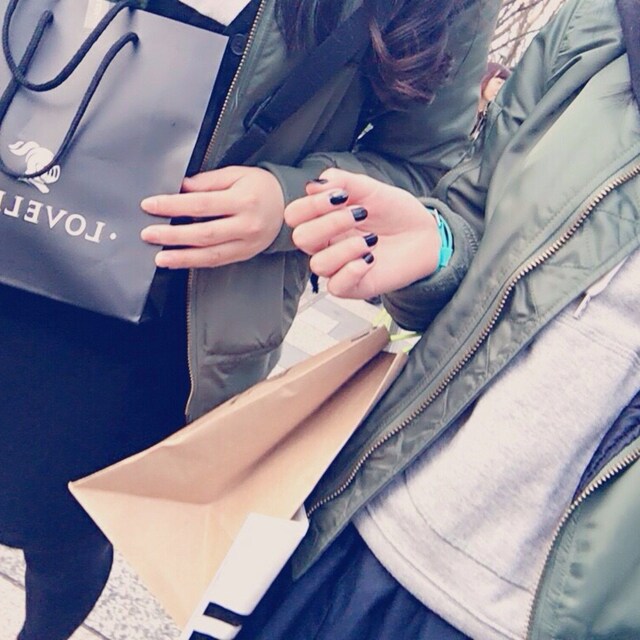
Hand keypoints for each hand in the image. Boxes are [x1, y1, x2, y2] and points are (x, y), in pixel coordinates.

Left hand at [140, 166, 284, 267]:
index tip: (150, 205)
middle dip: (172, 235)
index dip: (173, 206)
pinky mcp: (244, 255)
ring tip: (159, 257)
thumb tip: (181, 188)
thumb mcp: (237, 174)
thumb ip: (209, 182)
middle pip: (203, 233)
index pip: (201, 204)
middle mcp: (245, 225)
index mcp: (243, 201)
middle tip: (148, 234)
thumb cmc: (261, 187)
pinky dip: (195, 262)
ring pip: (210, 254)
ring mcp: (246, 244)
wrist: (289, 206)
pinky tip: (178, 260)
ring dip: (182, 257)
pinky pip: (217, 261)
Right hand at [284, 168, 440, 298]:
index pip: (294, 215)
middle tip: (360, 214)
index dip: (311, 205)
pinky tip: (371, 259)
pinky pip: (336, 286)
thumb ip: (341, 181)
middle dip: (330, 223)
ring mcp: (338, 267)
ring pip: (318, 264)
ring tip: (371, 240)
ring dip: (345, 248)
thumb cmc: (394, 212)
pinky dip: (352, 271)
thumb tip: (313, 185)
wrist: (424, 234)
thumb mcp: (369, 188)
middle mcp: (326, 244)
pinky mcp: (353, 286)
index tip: (342, 196)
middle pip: (301, 239)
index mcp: (323, 220)